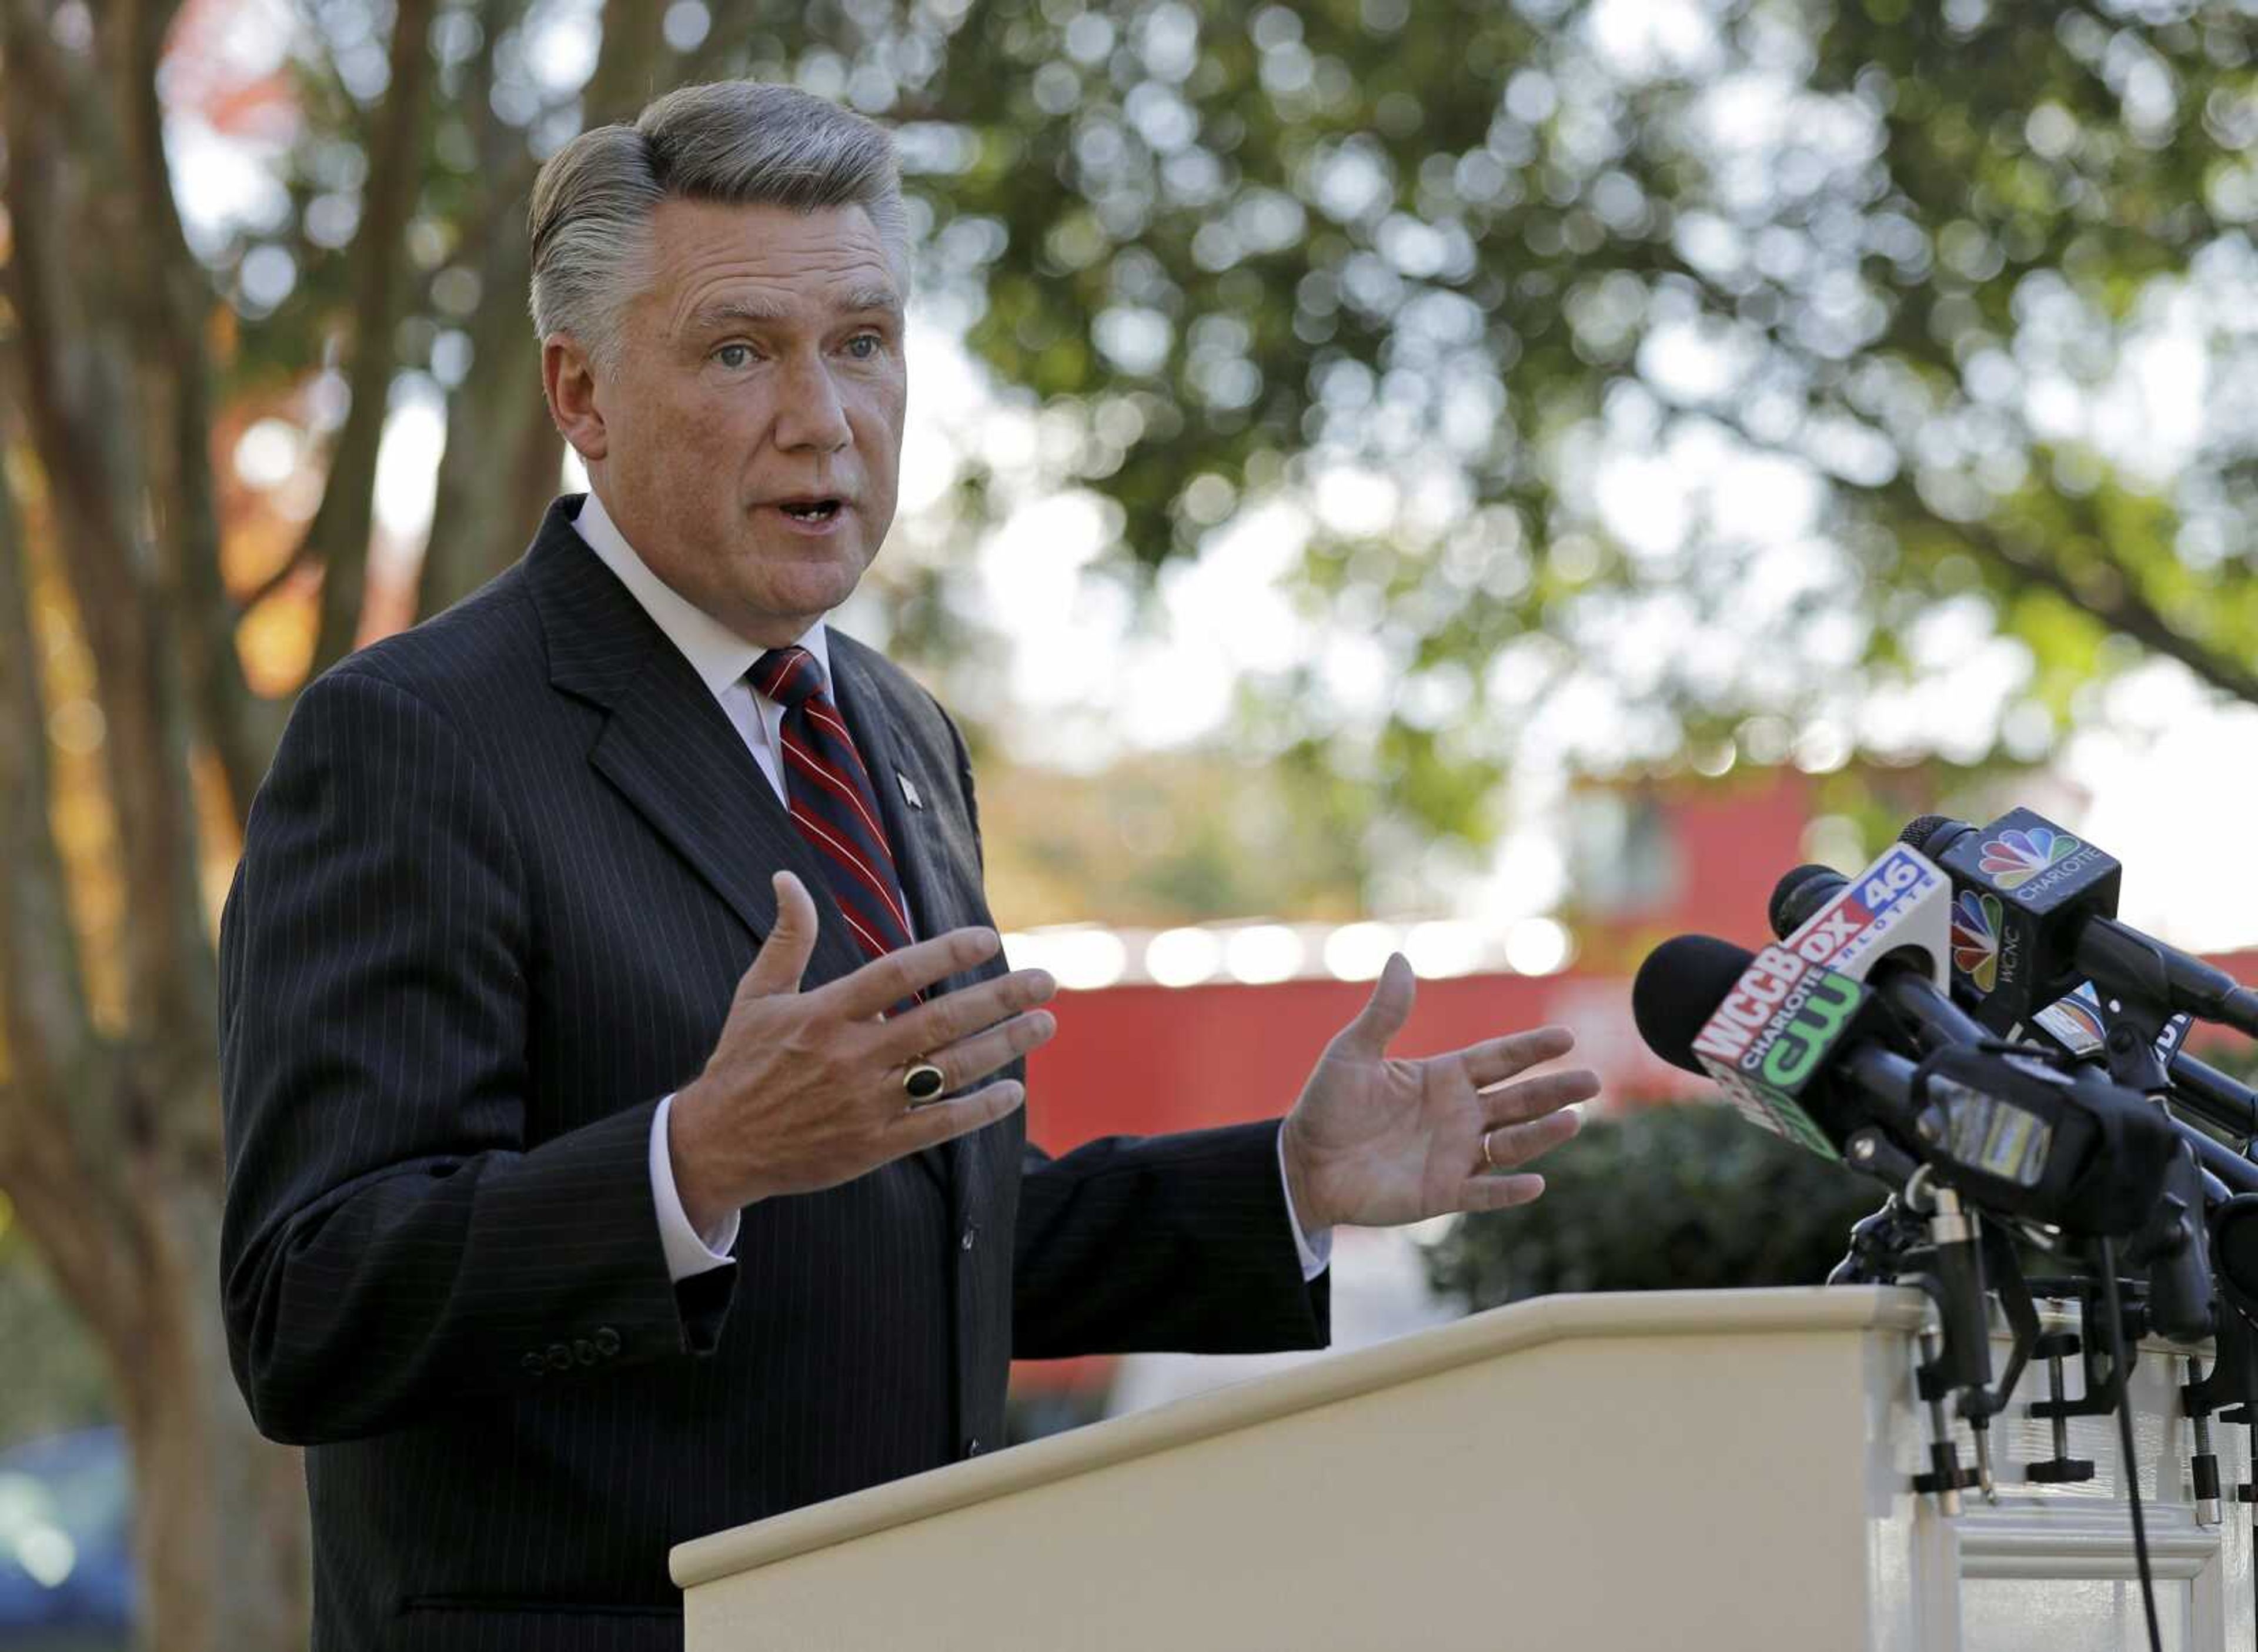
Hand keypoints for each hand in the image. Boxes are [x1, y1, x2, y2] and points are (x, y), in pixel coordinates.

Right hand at [669, 871, 1057, 1230]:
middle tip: (1047, 980)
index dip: (946, 954)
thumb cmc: (740, 1064)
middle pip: (939, 1021)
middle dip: (998, 999)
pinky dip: (978, 1110)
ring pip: (948, 1071)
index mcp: (825, 1014)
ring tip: (1044, 1024)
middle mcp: (851, 1056)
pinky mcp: (873, 1146)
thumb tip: (787, 878)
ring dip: (1003, 1047)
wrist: (717, 1147)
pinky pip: (937, 1125)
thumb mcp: (757, 996)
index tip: (989, 939)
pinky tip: (1011, 1093)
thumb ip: (786, 938)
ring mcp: (866, 1103)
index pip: (897, 974)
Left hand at [1279, 953, 1597, 1232]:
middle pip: (1518, 1100)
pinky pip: (1482, 1193)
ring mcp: (1455, 1156)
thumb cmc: (1328, 1105)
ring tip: (1572, 1120)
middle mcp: (1460, 1115)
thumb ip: (1384, 1012)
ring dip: (1542, 1134)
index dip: (1531, 1049)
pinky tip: (1534, 1184)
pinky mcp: (1442, 1193)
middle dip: (1554, 1091)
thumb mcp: (1352, 1053)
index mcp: (1444, 1078)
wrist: (1304, 1163)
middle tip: (1592, 1081)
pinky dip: (1508, 1191)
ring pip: (1511, 1144)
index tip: (1566, 1038)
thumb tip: (1399, 957)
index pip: (1499, 1059)